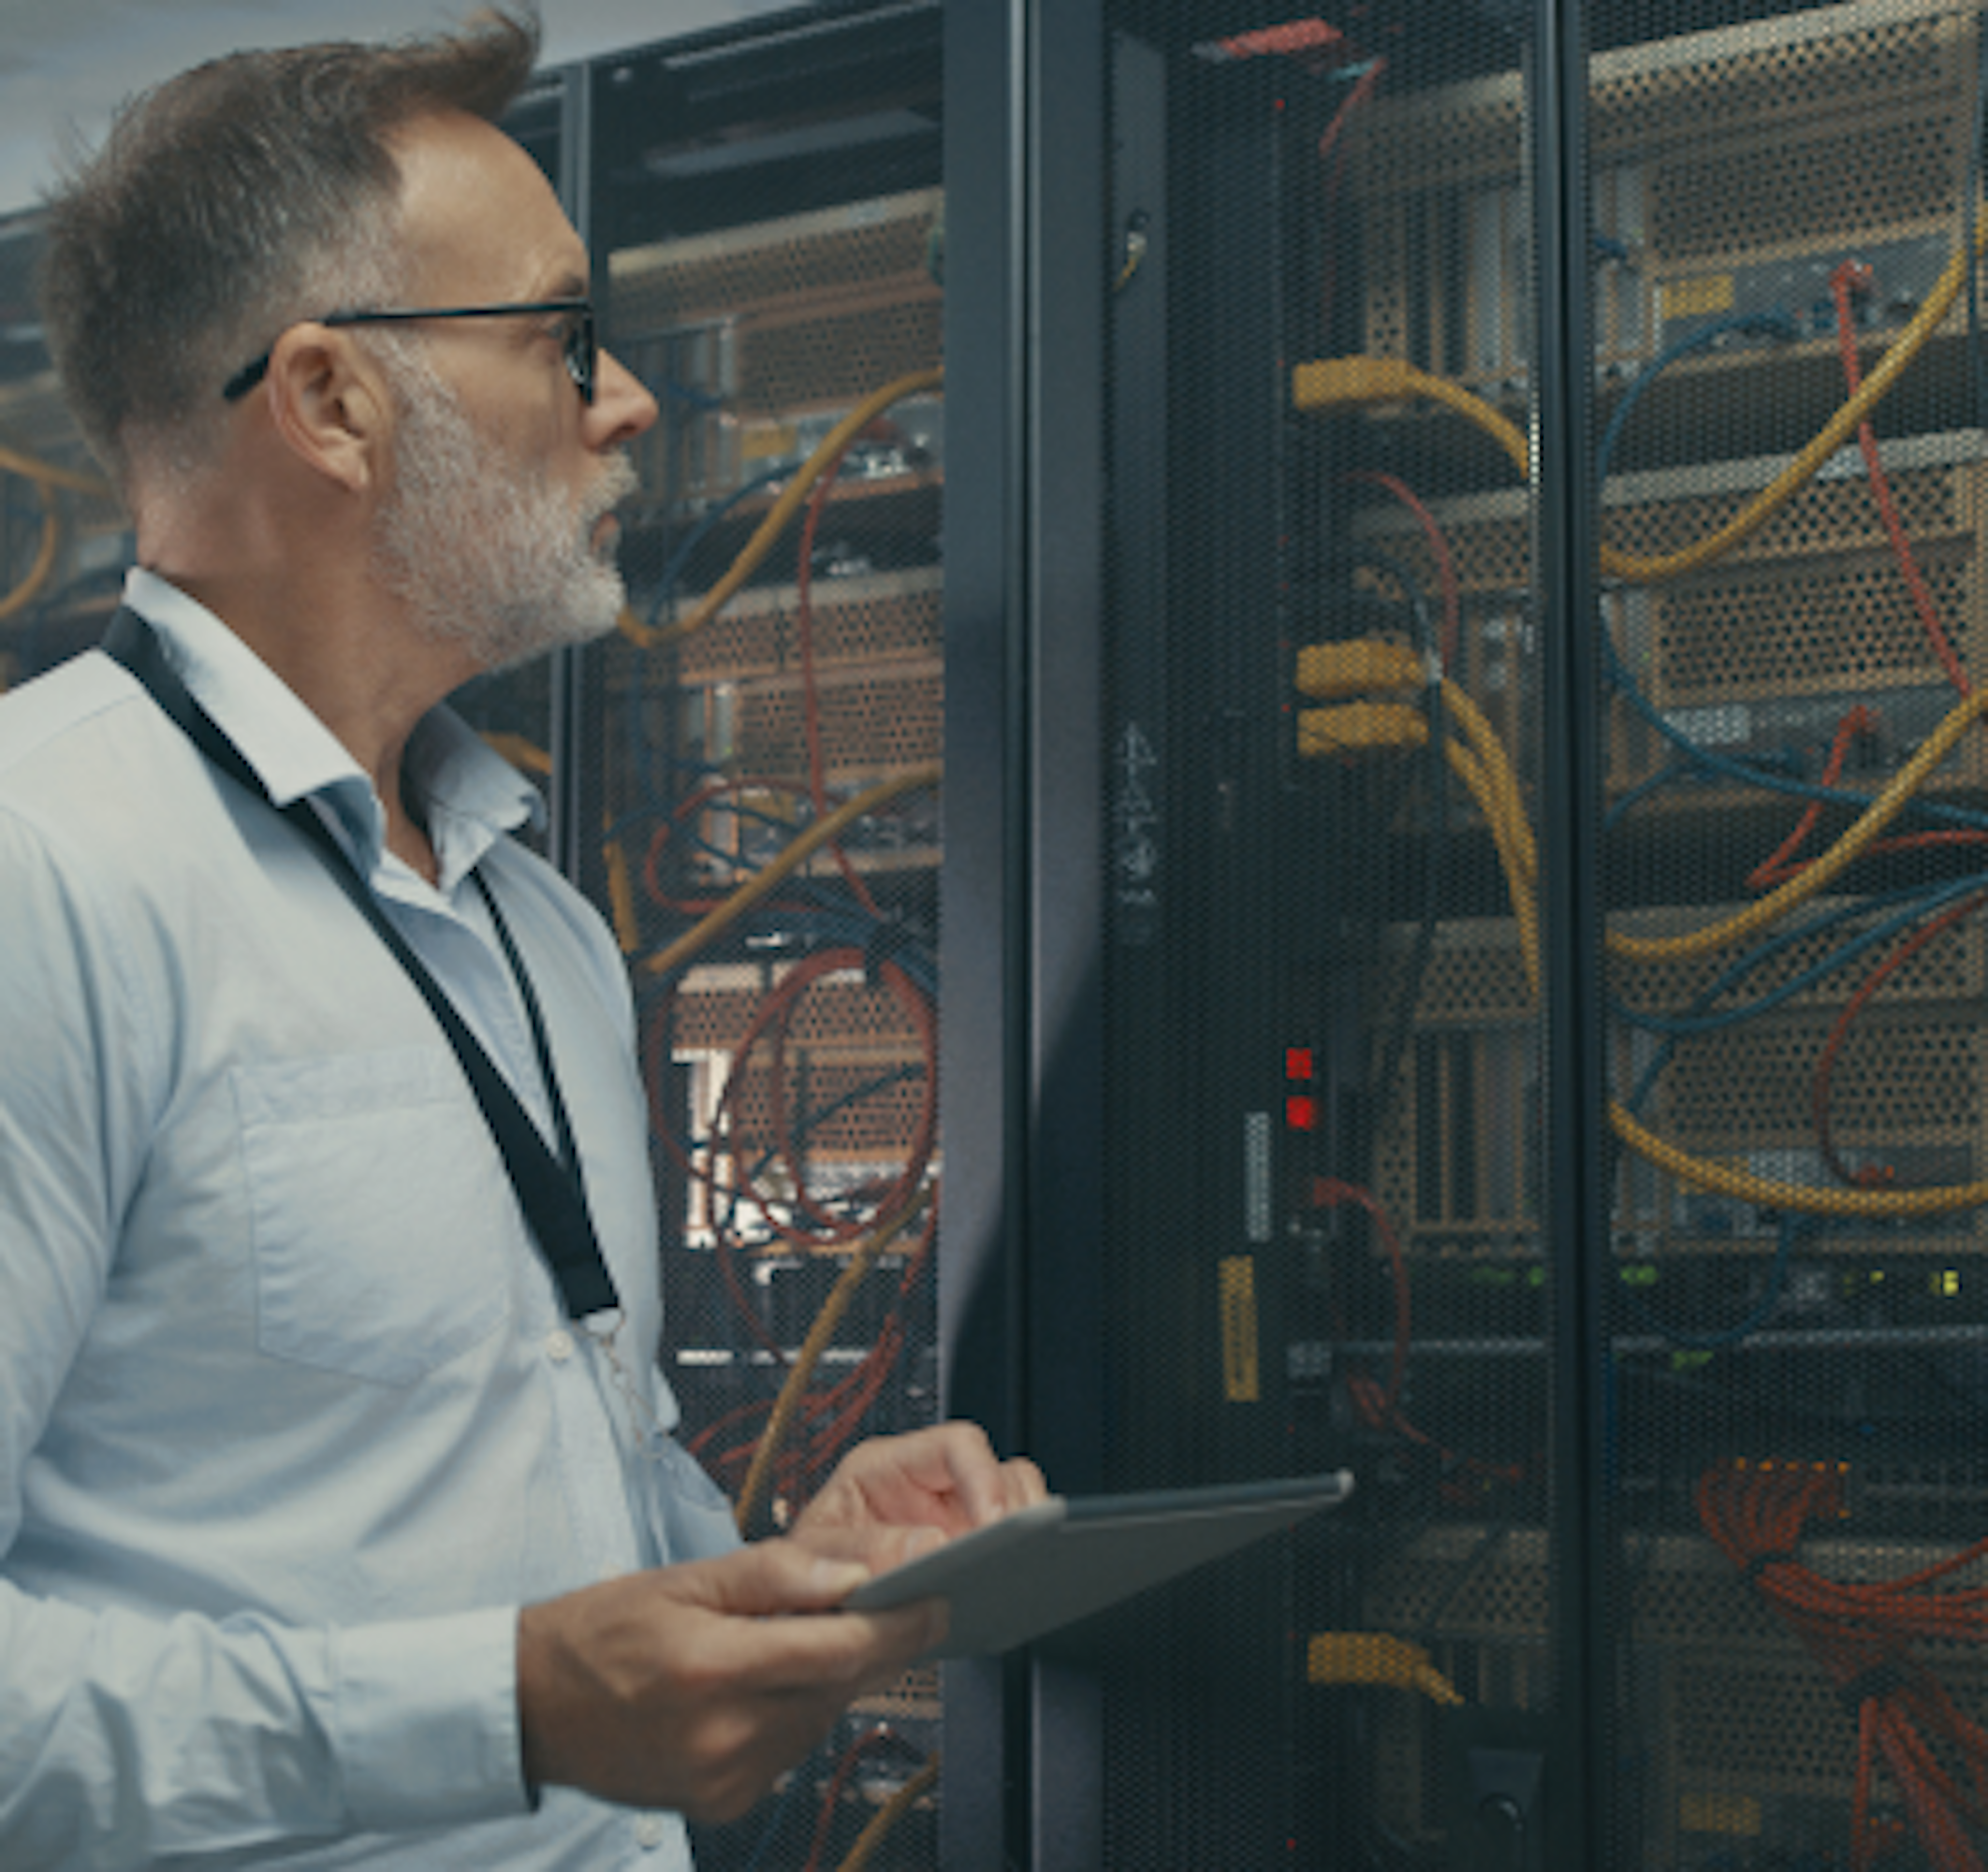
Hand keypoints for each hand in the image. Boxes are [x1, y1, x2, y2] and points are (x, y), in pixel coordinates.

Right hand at [516, 1539, 942, 1821]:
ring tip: (794, 1637)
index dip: (899, 1624)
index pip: (839, 1650)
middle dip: (871, 1642)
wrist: (534, 1705)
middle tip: (885, 1601)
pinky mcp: (723, 1802)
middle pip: (838, 1685)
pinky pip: (790, 1749)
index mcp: (712, 1669)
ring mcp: (724, 1778)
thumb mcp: (687, 1577)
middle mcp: (722, 1735)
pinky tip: (763, 1683)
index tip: (936, 1596)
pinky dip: (794, 1711)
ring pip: (820, 1717)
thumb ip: (777, 1573)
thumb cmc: (603, 1629)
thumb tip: (855, 1573)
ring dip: (828, 1676)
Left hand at [790, 1423, 1049, 1573]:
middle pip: (998, 1472)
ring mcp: (949, 1521)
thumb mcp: (812, 1561)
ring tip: (1010, 1577)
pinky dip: (1015, 1569)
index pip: (956, 1445)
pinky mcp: (963, 1558)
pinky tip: (1007, 1595)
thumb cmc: (797, 1577)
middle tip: (1008, 1559)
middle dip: (1012, 1513)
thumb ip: (861, 1552)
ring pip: (1013, 1506)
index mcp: (884, 1468)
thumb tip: (927, 1546)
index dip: (985, 1479)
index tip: (992, 1527)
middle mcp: (924, 1486)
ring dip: (1018, 1540)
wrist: (795, 1620)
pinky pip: (1007, 1550)